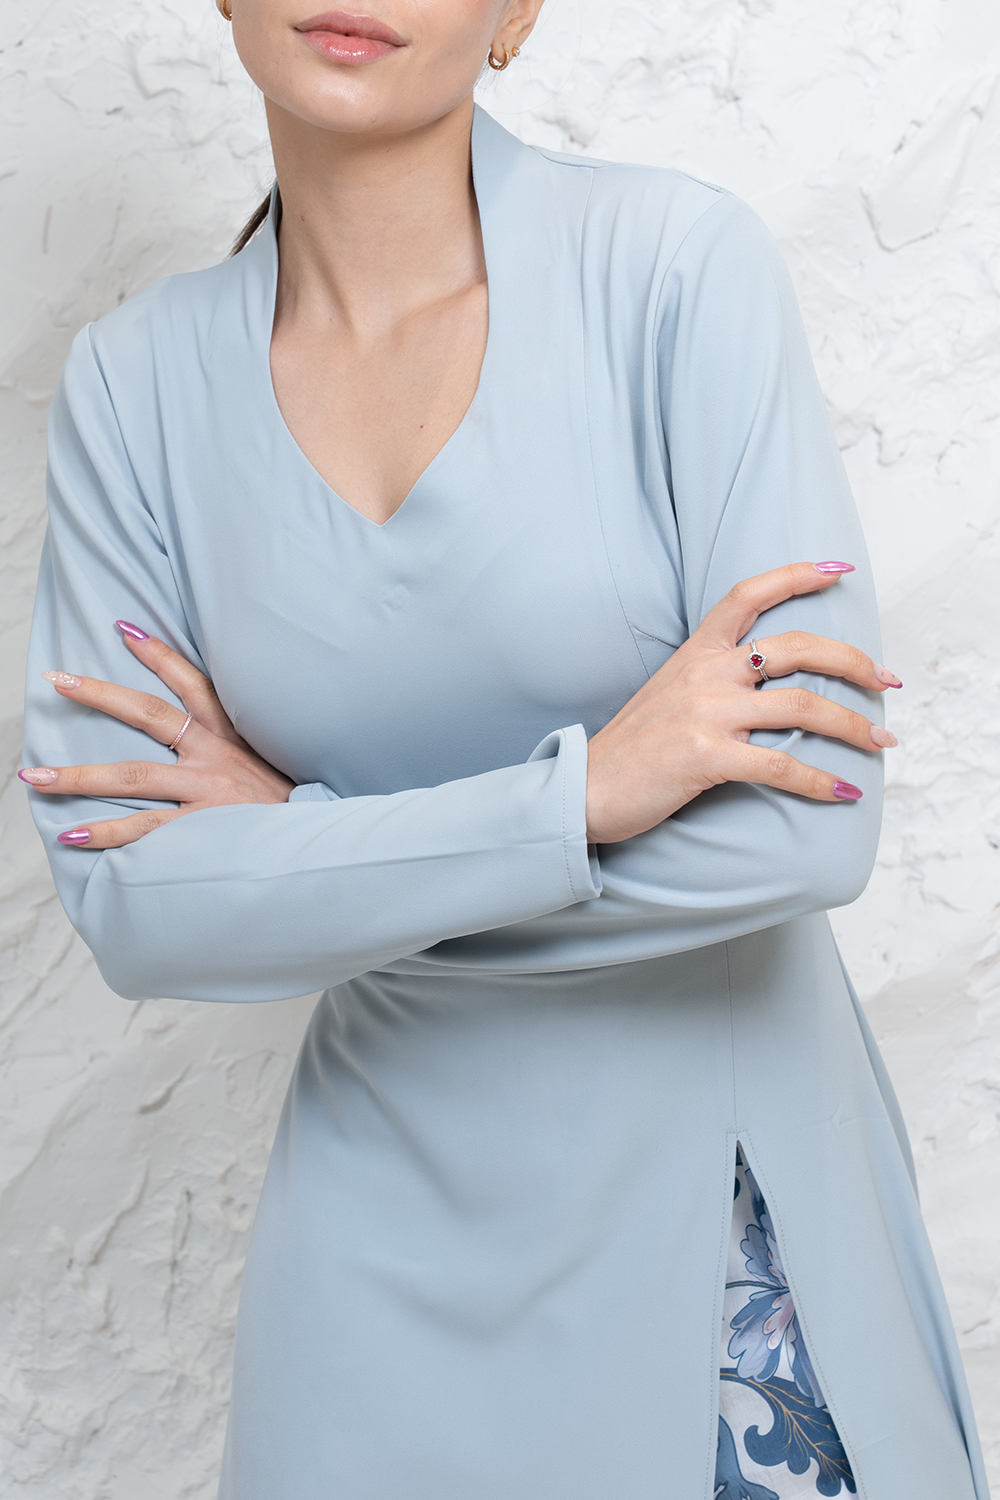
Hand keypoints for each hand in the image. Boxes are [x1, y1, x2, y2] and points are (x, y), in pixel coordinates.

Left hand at [20, 626, 293, 847]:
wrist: (322, 842)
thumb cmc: (294, 804)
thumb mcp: (276, 759)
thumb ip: (240, 744)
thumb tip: (202, 737)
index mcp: (235, 734)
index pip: (194, 683)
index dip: (159, 654)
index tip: (124, 629)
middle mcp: (217, 756)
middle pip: (150, 716)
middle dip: (99, 696)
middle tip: (56, 681)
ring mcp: (207, 792)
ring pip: (133, 777)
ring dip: (78, 778)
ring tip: (34, 777)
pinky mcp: (203, 829)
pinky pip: (144, 829)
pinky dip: (107, 834)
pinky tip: (71, 836)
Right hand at [585, 561, 900, 844]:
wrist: (586, 788)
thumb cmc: (633, 748)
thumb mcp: (669, 693)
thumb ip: (714, 679)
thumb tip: (766, 684)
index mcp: (696, 652)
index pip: (748, 594)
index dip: (797, 575)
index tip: (840, 570)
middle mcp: (706, 673)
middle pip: (798, 648)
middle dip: (855, 663)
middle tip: (887, 682)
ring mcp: (706, 713)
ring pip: (802, 706)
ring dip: (852, 726)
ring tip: (881, 743)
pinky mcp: (706, 756)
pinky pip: (780, 765)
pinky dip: (819, 781)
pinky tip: (844, 793)